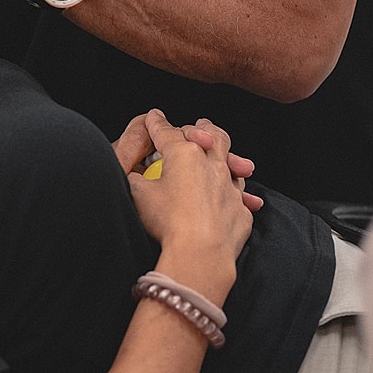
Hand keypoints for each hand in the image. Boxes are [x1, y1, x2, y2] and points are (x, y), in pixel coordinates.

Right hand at [125, 111, 257, 270]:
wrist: (200, 254)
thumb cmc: (168, 222)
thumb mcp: (138, 194)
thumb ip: (135, 178)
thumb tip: (133, 176)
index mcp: (185, 154)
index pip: (166, 132)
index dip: (156, 124)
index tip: (153, 117)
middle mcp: (212, 165)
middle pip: (211, 136)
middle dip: (202, 127)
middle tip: (199, 124)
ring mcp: (229, 187)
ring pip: (232, 161)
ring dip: (225, 155)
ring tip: (220, 154)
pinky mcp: (240, 210)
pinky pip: (240, 195)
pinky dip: (234, 190)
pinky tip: (231, 193)